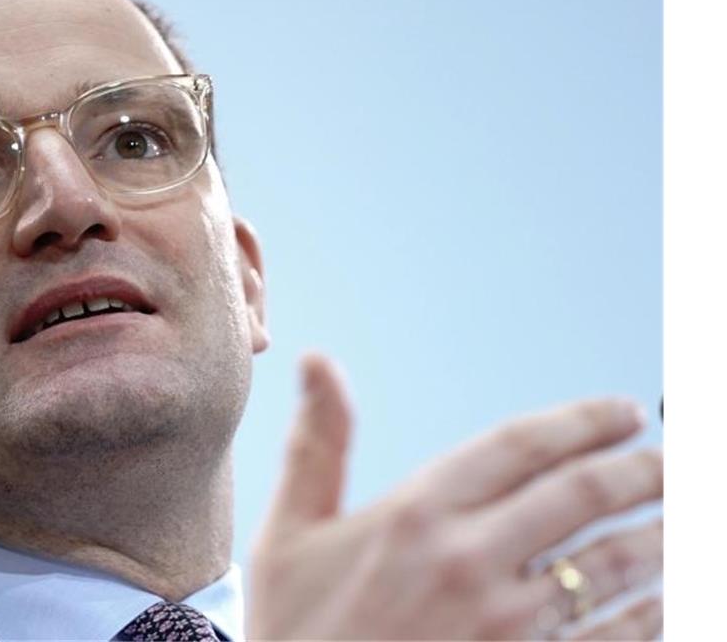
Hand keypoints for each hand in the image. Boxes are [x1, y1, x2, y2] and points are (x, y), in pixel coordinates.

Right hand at [248, 353, 661, 639]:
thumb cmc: (296, 632)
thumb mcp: (289, 534)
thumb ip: (318, 445)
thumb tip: (318, 359)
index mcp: (415, 513)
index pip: (520, 445)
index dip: (581, 421)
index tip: (621, 412)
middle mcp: (468, 560)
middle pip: (580, 496)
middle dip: (642, 470)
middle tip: (674, 459)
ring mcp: (505, 626)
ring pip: (610, 565)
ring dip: (659, 536)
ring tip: (683, 520)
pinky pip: (611, 638)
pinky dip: (650, 616)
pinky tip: (663, 601)